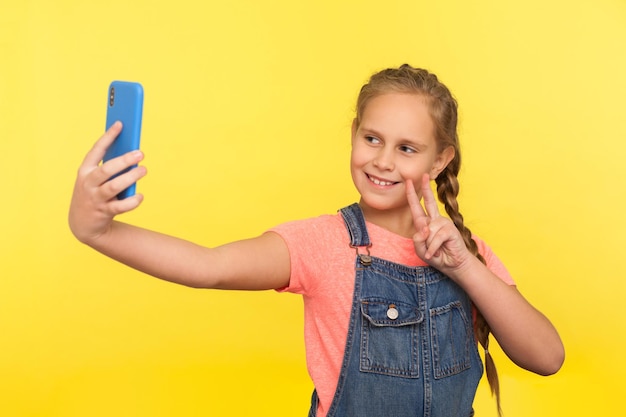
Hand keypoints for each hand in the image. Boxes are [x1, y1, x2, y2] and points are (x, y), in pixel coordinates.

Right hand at [68, 122, 146, 243]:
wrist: (82, 224)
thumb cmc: (94, 194)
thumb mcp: (96, 179)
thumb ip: (110, 167)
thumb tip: (132, 153)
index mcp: (85, 170)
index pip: (96, 150)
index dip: (108, 136)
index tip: (120, 124)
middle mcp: (88, 183)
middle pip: (107, 169)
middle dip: (124, 160)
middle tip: (141, 154)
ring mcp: (95, 198)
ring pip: (114, 186)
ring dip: (131, 178)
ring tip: (143, 170)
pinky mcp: (103, 212)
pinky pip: (120, 206)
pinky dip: (132, 201)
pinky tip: (140, 196)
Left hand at [405, 174, 472, 275]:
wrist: (454, 265)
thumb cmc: (436, 256)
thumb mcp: (420, 250)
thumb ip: (418, 239)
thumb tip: (424, 228)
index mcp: (426, 223)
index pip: (417, 207)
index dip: (412, 194)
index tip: (409, 182)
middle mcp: (434, 220)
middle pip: (428, 202)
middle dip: (425, 188)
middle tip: (423, 175)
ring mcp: (443, 223)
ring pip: (427, 231)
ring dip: (427, 246)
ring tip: (433, 252)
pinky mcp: (450, 230)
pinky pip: (435, 238)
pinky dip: (433, 248)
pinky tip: (434, 254)